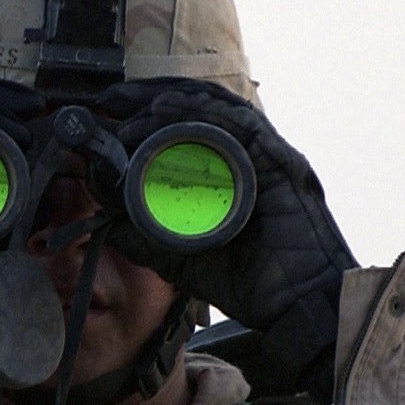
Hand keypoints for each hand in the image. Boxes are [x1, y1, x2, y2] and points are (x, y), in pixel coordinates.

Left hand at [103, 80, 358, 385]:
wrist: (295, 306)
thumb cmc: (251, 283)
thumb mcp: (181, 258)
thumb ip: (147, 240)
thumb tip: (108, 222)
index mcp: (228, 172)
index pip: (187, 127)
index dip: (149, 114)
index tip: (112, 113)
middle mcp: (249, 156)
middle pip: (199, 109)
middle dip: (153, 99)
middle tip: (113, 100)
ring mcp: (267, 156)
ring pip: (217, 111)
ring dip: (172, 103)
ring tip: (133, 107)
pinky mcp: (282, 164)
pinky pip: (241, 127)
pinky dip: (205, 114)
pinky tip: (170, 110)